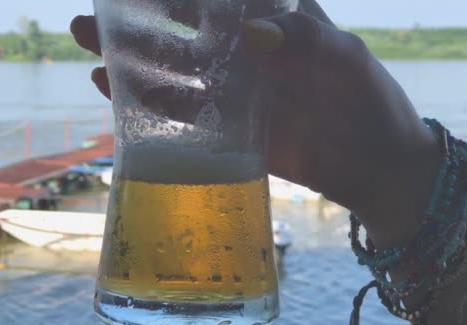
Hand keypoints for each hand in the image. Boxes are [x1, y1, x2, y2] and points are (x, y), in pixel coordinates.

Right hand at [71, 0, 440, 246]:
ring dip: (131, 62)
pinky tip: (116, 93)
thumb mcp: (344, 58)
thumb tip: (247, 30)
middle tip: (89, 20)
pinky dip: (150, 104)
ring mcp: (235, 95)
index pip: (217, 1)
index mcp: (276, 25)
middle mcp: (247, 56)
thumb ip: (302, 35)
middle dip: (138, 23)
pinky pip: (184, 116)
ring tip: (88, 51)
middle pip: (183, 33)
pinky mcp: (230, 133)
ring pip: (174, 73)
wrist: (379, 167)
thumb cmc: (370, 101)